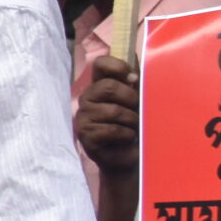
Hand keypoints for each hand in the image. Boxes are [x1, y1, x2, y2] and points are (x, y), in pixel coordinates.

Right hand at [78, 55, 138, 176]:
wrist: (128, 156)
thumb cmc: (134, 126)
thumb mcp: (137, 103)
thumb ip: (134, 87)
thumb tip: (134, 77)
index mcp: (100, 86)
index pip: (101, 64)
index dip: (117, 66)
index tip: (133, 78)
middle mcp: (88, 98)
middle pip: (108, 87)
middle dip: (130, 98)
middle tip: (136, 109)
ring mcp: (84, 116)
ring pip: (114, 111)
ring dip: (131, 121)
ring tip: (133, 128)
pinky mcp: (85, 135)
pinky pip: (112, 130)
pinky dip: (126, 135)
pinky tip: (126, 139)